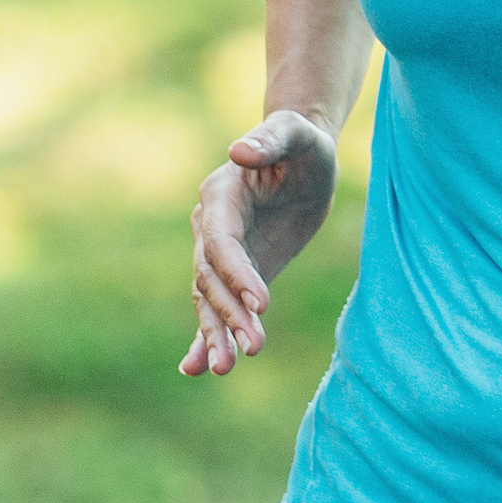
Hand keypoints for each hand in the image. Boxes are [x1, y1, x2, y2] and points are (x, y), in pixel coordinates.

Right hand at [181, 111, 339, 376]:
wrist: (302, 159)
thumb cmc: (302, 141)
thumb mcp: (295, 134)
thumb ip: (270, 138)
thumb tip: (238, 150)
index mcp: (220, 196)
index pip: (221, 243)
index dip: (237, 273)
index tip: (261, 302)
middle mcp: (210, 228)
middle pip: (212, 279)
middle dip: (230, 314)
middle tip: (252, 347)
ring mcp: (219, 254)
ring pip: (211, 300)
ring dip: (217, 334)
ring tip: (223, 369)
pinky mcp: (235, 273)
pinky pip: (217, 307)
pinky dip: (206, 337)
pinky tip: (199, 368)